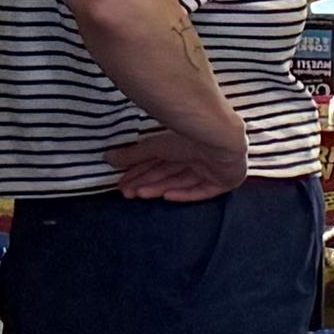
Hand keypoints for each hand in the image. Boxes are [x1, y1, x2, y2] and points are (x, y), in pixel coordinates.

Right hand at [106, 119, 244, 200]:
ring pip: (182, 181)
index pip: (159, 162)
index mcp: (186, 145)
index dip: (141, 172)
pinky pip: (203, 190)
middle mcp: (199, 157)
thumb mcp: (155, 147)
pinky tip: (167, 197)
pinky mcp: (225, 180)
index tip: (122, 182)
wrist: (219, 138)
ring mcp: (213, 168)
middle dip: (147, 182)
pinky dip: (185, 194)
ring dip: (159, 188)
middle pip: (169, 173)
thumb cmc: (188, 137)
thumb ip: (133, 155)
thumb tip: (107, 158)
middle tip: (126, 193)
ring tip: (138, 194)